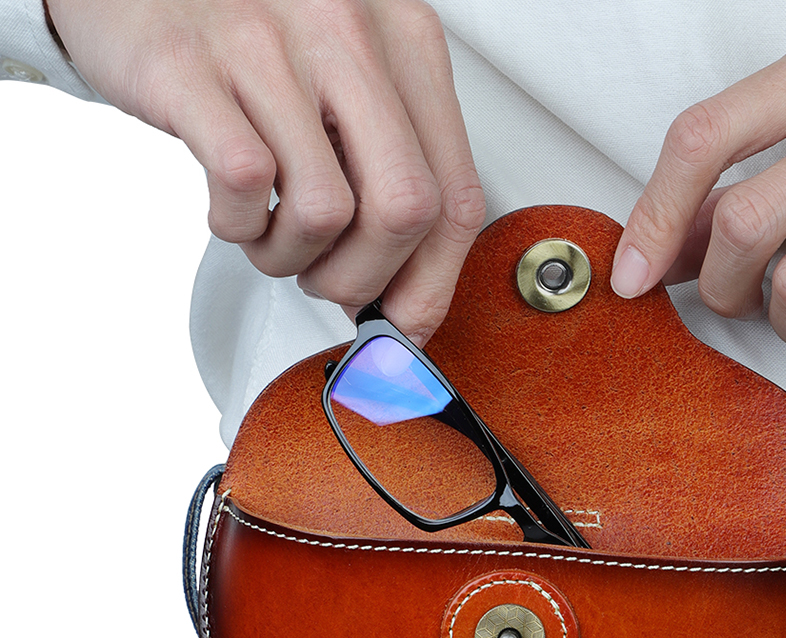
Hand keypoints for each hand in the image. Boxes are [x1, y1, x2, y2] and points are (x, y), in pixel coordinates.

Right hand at [46, 0, 484, 342]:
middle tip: (327, 280)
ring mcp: (271, 44)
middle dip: (364, 279)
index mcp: (406, 42)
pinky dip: (237, 226)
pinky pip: (244, 184)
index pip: (457, 196)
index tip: (402, 320)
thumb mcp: (346, 90)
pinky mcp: (192, 64)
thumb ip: (389, 179)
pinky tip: (232, 209)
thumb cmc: (250, 42)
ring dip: (290, 258)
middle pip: (406, 211)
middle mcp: (349, 33)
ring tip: (268, 234)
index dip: (432, 283)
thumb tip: (403, 302)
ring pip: (324, 211)